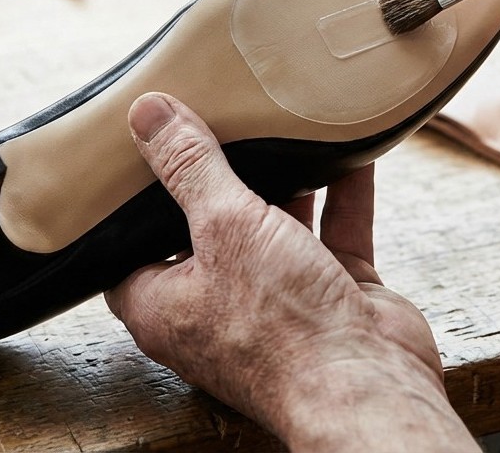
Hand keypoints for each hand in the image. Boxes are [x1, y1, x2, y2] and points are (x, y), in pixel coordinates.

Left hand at [105, 92, 477, 452]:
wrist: (369, 386)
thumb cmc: (282, 329)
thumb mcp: (224, 227)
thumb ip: (190, 167)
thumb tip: (146, 113)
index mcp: (166, 304)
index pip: (131, 248)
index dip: (133, 203)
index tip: (141, 152)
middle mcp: (218, 305)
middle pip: (208, 229)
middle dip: (218, 177)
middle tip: (213, 118)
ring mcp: (279, 300)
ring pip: (275, 226)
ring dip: (284, 180)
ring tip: (279, 123)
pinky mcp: (331, 294)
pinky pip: (334, 230)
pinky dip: (342, 191)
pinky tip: (349, 147)